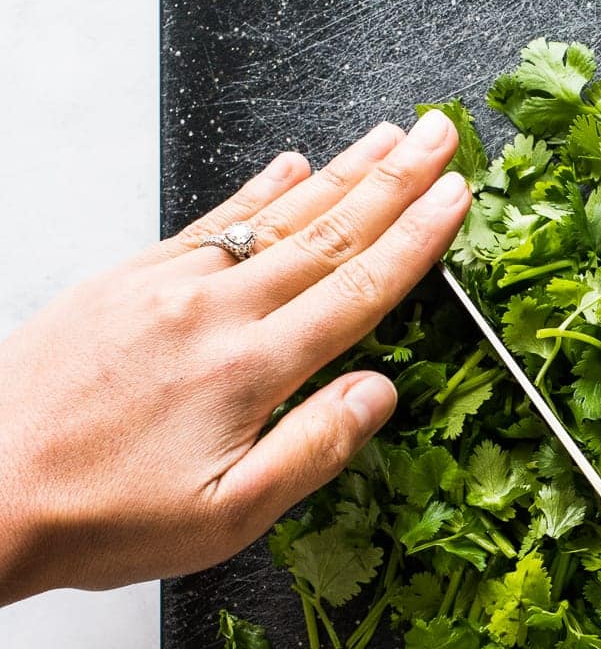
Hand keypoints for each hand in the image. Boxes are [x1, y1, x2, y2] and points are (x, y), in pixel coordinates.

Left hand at [0, 112, 469, 603]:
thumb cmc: (97, 516)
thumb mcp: (224, 517)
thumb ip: (313, 449)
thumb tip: (380, 394)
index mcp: (249, 370)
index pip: (357, 290)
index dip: (416, 239)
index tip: (456, 195)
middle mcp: (212, 311)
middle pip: (326, 233)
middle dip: (394, 179)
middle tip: (439, 131)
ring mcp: (164, 286)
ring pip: (273, 216)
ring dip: (338, 172)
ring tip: (385, 137)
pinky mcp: (122, 280)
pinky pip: (208, 221)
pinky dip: (256, 191)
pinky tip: (286, 167)